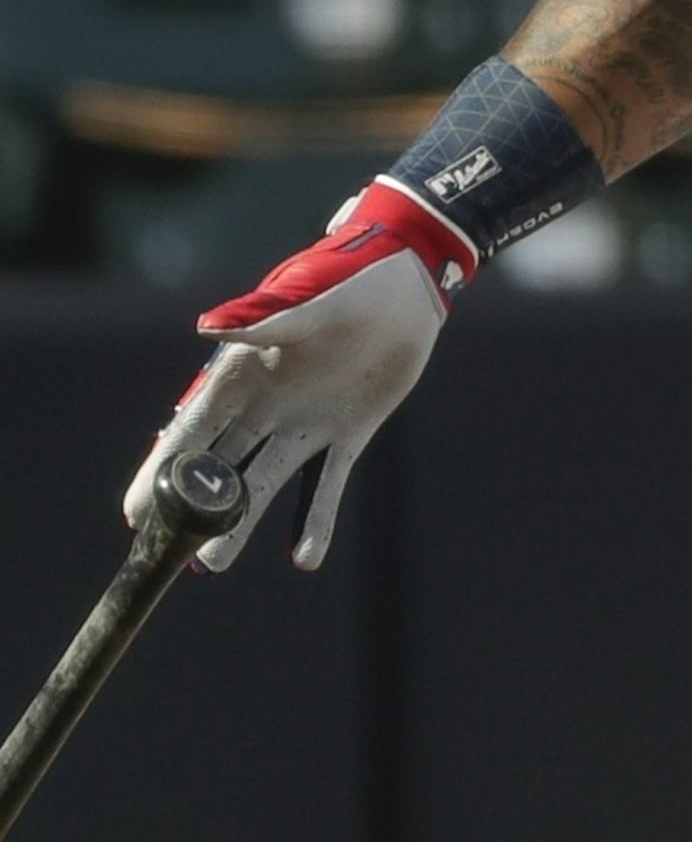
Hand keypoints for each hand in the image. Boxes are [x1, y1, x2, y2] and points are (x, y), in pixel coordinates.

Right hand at [122, 180, 476, 571]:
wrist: (408, 281)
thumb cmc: (348, 275)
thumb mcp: (306, 296)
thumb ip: (260, 317)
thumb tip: (206, 327)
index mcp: (241, 372)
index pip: (190, 429)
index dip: (162, 470)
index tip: (134, 512)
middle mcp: (264, 405)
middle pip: (216, 467)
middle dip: (190, 511)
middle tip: (168, 555)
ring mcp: (304, 423)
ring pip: (261, 483)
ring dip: (240, 525)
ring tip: (215, 565)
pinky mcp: (347, 434)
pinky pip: (327, 484)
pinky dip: (316, 519)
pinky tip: (305, 558)